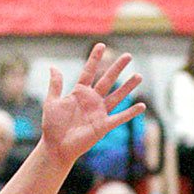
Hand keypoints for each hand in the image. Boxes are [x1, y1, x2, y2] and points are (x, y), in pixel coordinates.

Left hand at [39, 43, 144, 167]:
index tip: (100, 45)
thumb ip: (55, 85)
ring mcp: (99, 112)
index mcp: (79, 93)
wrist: (55, 147)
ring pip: (116, 96)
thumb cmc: (52, 127)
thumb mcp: (51, 103)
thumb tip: (53, 67)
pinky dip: (130, 112)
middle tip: (128, 55)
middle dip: (117, 68)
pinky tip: (141, 106)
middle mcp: (92, 100)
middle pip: (107, 80)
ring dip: (127, 87)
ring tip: (139, 76)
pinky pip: (119, 118)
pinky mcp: (103, 126)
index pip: (89, 72)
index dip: (94, 59)